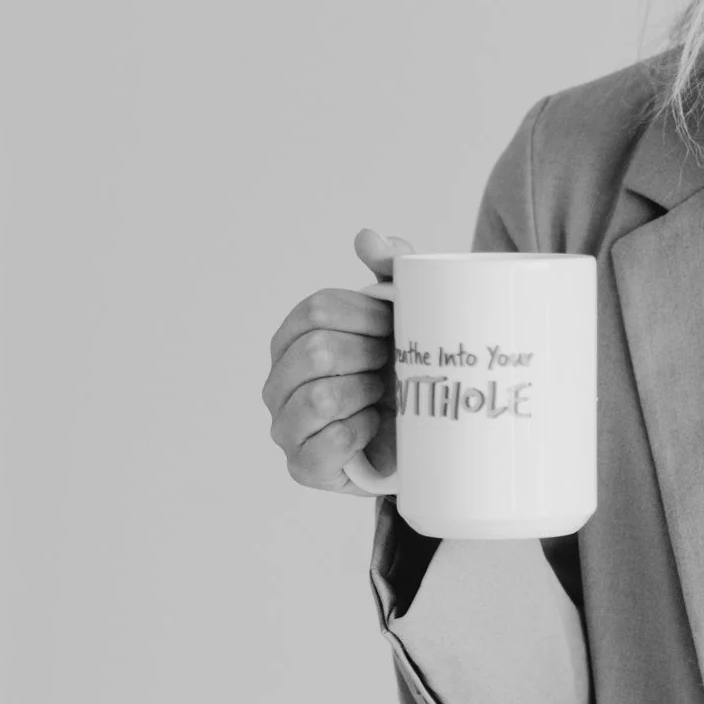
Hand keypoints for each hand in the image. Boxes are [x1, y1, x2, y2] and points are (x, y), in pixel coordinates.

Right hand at [263, 228, 408, 495]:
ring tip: (384, 396)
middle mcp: (278, 380)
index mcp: (293, 337)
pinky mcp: (303, 467)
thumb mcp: (407, 315)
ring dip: (365, 395)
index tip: (397, 326)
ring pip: (319, 398)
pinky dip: (359, 433)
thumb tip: (366, 236)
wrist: (426, 437)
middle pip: (317, 351)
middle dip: (369, 356)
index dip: (367, 315)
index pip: (317, 310)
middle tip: (393, 365)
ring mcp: (285, 426)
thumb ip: (390, 269)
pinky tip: (374, 428)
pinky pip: (326, 444)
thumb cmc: (406, 370)